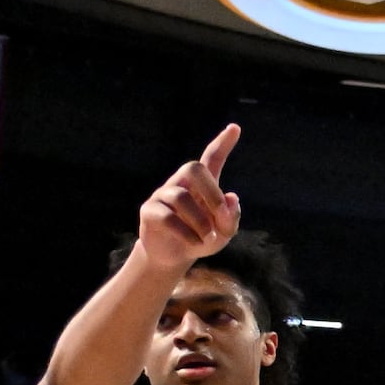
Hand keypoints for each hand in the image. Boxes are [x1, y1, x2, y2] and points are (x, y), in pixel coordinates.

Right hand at [139, 126, 242, 270]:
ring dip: (200, 221)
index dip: (223, 143)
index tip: (235, 128)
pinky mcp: (149, 210)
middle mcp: (181, 183)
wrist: (174, 256)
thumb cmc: (201, 239)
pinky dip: (186, 233)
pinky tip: (195, 243)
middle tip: (222, 214)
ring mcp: (163, 195)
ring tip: (208, 238)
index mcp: (202, 184)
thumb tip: (231, 198)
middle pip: (193, 168)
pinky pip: (167, 217)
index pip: (211, 158)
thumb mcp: (223, 233)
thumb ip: (231, 218)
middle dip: (211, 191)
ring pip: (181, 197)